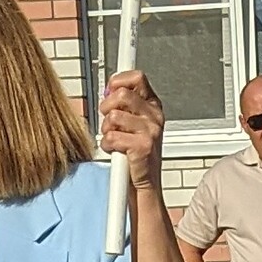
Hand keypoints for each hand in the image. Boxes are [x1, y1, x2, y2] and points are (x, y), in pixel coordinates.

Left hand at [98, 68, 166, 184]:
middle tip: (109, 122)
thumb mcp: (131, 123)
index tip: (110, 92)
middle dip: (107, 107)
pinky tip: (115, 151)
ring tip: (114, 139)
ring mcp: (151, 130)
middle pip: (122, 94)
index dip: (118, 82)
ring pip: (114, 116)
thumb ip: (123, 103)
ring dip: (107, 130)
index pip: (137, 77)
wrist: (144, 183)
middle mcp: (155, 116)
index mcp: (153, 106)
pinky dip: (107, 145)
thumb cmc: (135, 154)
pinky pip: (112, 136)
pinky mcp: (143, 146)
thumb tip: (109, 89)